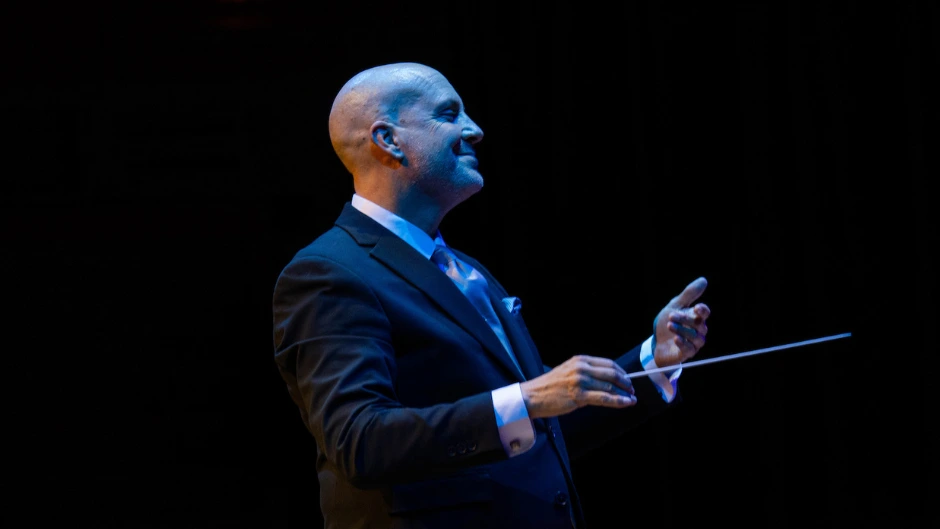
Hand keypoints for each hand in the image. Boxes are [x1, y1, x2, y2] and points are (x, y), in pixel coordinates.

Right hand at [519, 355, 636, 418]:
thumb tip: (606, 380)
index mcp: (580, 360)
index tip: (628, 380)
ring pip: (610, 386)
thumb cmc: (550, 386)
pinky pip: (604, 398)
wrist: (532, 396)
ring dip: (624, 394)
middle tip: (632, 390)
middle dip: (626, 383)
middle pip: (612, 373)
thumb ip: (586, 372)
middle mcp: (582, 368)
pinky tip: (626, 403)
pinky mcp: (579, 396)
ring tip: (631, 399)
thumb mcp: (569, 371)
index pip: (609, 363)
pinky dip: (618, 401)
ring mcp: (580, 381)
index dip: (622, 372)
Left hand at [653, 277, 709, 367]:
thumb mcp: (675, 306)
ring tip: (669, 325)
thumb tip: (704, 280)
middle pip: (698, 324)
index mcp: (696, 317)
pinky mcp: (687, 353)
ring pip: (695, 337)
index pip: (705, 313)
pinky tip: (676, 339)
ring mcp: (694, 343)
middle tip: (671, 315)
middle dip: (685, 319)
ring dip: (682, 330)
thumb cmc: (667, 322)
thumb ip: (689, 294)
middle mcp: (699, 330)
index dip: (702, 310)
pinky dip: (683, 343)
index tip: (696, 308)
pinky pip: (689, 349)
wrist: (657, 342)